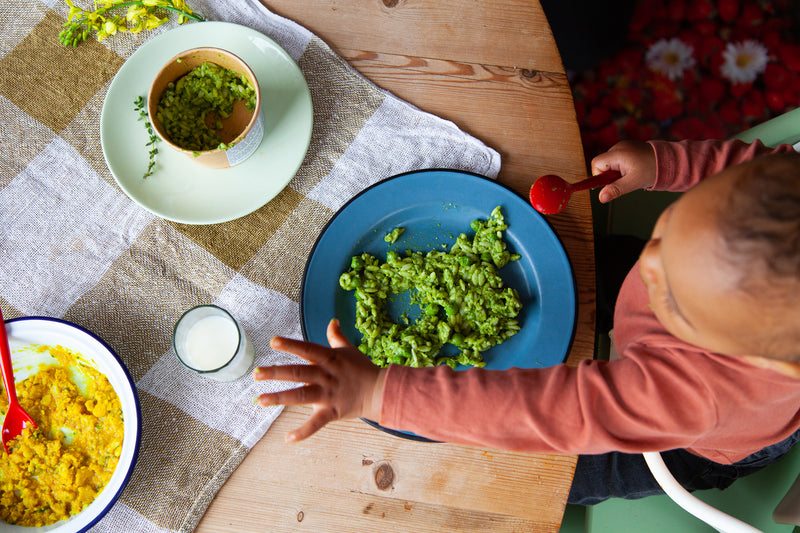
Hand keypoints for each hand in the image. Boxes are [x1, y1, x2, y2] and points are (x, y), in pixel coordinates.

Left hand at [254, 319, 385, 442]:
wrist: (381, 391)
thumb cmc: (362, 369)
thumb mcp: (349, 350)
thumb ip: (337, 337)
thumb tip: (332, 321)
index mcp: (330, 359)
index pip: (307, 349)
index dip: (291, 345)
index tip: (273, 342)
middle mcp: (326, 376)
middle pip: (299, 373)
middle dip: (276, 373)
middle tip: (256, 374)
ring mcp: (328, 395)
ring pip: (301, 396)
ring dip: (280, 398)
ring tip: (260, 400)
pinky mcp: (332, 412)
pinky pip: (316, 424)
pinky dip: (303, 432)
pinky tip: (288, 438)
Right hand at [591, 140, 656, 202]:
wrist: (669, 160)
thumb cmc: (653, 170)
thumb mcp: (634, 182)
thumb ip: (616, 189)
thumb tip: (601, 198)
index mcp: (618, 153)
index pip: (596, 163)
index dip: (599, 176)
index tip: (611, 183)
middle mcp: (618, 147)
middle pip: (602, 163)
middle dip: (609, 175)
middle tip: (625, 179)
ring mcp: (622, 146)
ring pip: (609, 163)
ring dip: (616, 172)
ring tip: (631, 174)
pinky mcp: (627, 148)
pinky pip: (616, 160)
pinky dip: (621, 167)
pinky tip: (633, 169)